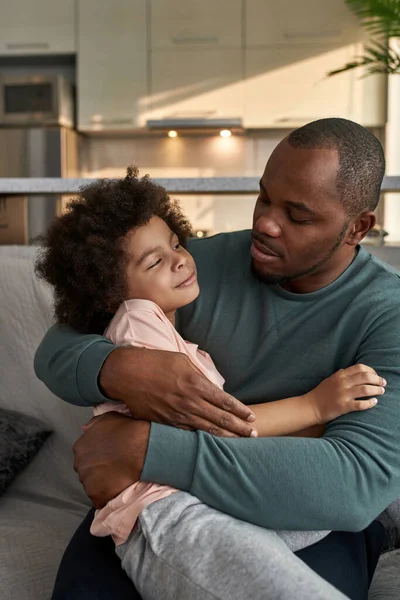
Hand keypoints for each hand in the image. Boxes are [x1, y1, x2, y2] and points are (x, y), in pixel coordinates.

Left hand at [73, 412, 149, 507]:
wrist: (142, 448)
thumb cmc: (127, 430)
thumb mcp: (107, 418)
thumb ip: (92, 424)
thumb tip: (84, 430)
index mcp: (80, 447)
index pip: (83, 456)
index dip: (96, 457)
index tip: (107, 458)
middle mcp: (79, 465)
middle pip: (86, 471)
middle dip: (97, 471)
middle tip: (113, 468)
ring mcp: (87, 481)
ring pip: (92, 486)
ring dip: (102, 484)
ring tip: (118, 478)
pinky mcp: (97, 495)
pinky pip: (99, 500)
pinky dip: (107, 496)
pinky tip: (118, 489)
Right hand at [99, 347, 256, 437]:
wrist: (126, 374)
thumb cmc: (154, 362)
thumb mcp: (181, 360)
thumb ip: (199, 375)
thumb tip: (212, 386)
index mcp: (196, 384)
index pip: (225, 402)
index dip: (241, 411)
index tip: (252, 417)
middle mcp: (189, 402)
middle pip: (221, 420)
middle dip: (240, 429)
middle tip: (254, 435)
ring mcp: (177, 416)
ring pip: (207, 431)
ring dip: (226, 438)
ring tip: (240, 443)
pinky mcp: (165, 424)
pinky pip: (188, 435)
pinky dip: (202, 440)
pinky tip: (212, 445)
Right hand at [305, 364, 385, 424]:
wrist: (311, 406)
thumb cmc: (321, 393)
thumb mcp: (331, 379)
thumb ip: (342, 375)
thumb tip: (355, 372)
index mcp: (340, 375)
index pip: (360, 368)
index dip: (371, 371)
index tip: (376, 375)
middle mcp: (342, 383)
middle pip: (366, 377)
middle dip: (378, 380)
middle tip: (383, 383)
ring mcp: (343, 395)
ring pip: (366, 390)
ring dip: (377, 390)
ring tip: (381, 392)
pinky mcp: (344, 406)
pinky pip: (361, 404)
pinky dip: (370, 403)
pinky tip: (374, 402)